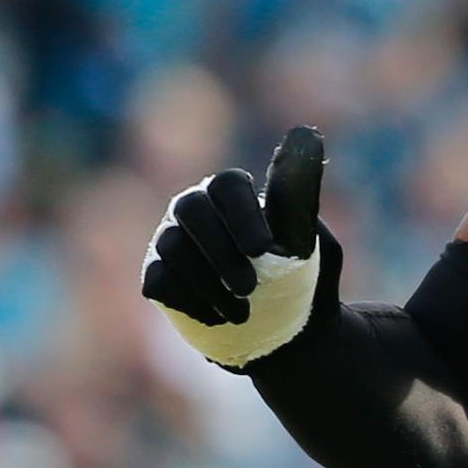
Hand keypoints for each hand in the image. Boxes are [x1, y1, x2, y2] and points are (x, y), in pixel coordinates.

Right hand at [143, 125, 333, 369]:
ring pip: (171, 246)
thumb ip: (300, 191)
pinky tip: (218, 318)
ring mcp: (172, 242)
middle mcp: (196, 210)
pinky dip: (190, 301)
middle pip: (190, 208)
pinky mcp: (159, 278)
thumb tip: (306, 133)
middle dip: (219, 251)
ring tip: (242, 314)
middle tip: (249, 288)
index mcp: (234, 195)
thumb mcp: (307, 239)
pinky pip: (159, 280)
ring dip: (209, 284)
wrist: (287, 335)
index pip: (225, 184)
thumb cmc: (300, 280)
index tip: (263, 251)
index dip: (240, 216)